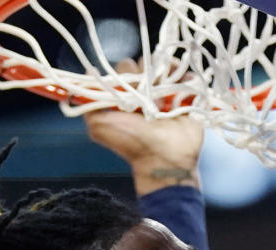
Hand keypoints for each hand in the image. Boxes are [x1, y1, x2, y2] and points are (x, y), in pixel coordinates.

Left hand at [85, 60, 204, 195]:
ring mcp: (166, 94)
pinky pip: (187, 76)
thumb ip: (88, 105)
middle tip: (150, 94)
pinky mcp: (185, 97)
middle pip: (145, 64)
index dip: (126, 72)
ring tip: (168, 92)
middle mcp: (145, 94)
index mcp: (126, 97)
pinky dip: (187, 76)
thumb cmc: (132, 144)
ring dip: (166, 73)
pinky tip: (184, 86)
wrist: (165, 159)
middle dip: (147, 72)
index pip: (124, 68)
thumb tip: (89, 74)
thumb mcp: (99, 127)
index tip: (130, 86)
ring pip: (165, 66)